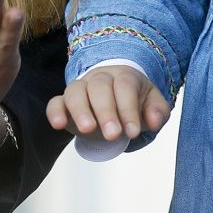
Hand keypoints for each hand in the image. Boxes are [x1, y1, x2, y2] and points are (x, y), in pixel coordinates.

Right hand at [47, 63, 169, 143]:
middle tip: (113, 135)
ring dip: (80, 110)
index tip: (133, 132)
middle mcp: (100, 79)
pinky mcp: (63, 103)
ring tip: (87, 130)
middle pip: (100, 87)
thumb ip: (157, 112)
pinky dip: (54, 112)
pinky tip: (59, 125)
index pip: (125, 86)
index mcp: (124, 76)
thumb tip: (154, 120)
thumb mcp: (152, 105)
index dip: (129, 109)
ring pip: (76, 91)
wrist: (114, 99)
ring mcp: (80, 89)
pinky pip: (55, 102)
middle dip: (106, 111)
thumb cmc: (134, 102)